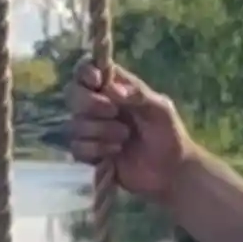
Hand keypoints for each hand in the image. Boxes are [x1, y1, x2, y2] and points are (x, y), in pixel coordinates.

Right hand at [67, 60, 194, 202]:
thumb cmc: (169, 134)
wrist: (171, 172)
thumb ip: (139, 95)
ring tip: (124, 137)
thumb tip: (111, 89)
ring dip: (99, 130)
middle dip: (89, 103)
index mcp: (114, 88)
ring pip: (73, 123)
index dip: (85, 71)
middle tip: (113, 112)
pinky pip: (76, 147)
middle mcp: (97, 105)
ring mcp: (91, 129)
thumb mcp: (161, 109)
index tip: (97, 81)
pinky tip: (115, 152)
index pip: (85, 70)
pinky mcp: (89, 153)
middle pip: (71, 93)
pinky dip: (95, 149)